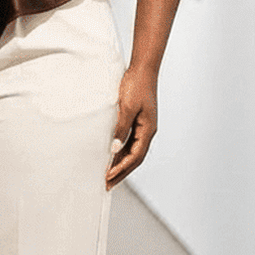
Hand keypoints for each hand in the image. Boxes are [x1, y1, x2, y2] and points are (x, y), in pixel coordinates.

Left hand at [106, 66, 157, 188]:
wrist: (142, 69)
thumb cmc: (136, 86)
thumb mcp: (127, 107)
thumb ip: (121, 128)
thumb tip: (113, 149)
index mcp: (148, 130)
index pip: (134, 157)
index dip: (121, 169)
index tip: (108, 178)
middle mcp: (147, 131)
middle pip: (134, 158)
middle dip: (121, 172)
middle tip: (107, 185)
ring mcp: (143, 126)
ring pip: (132, 151)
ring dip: (120, 164)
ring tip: (108, 175)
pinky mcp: (138, 121)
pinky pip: (129, 142)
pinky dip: (121, 151)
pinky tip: (111, 155)